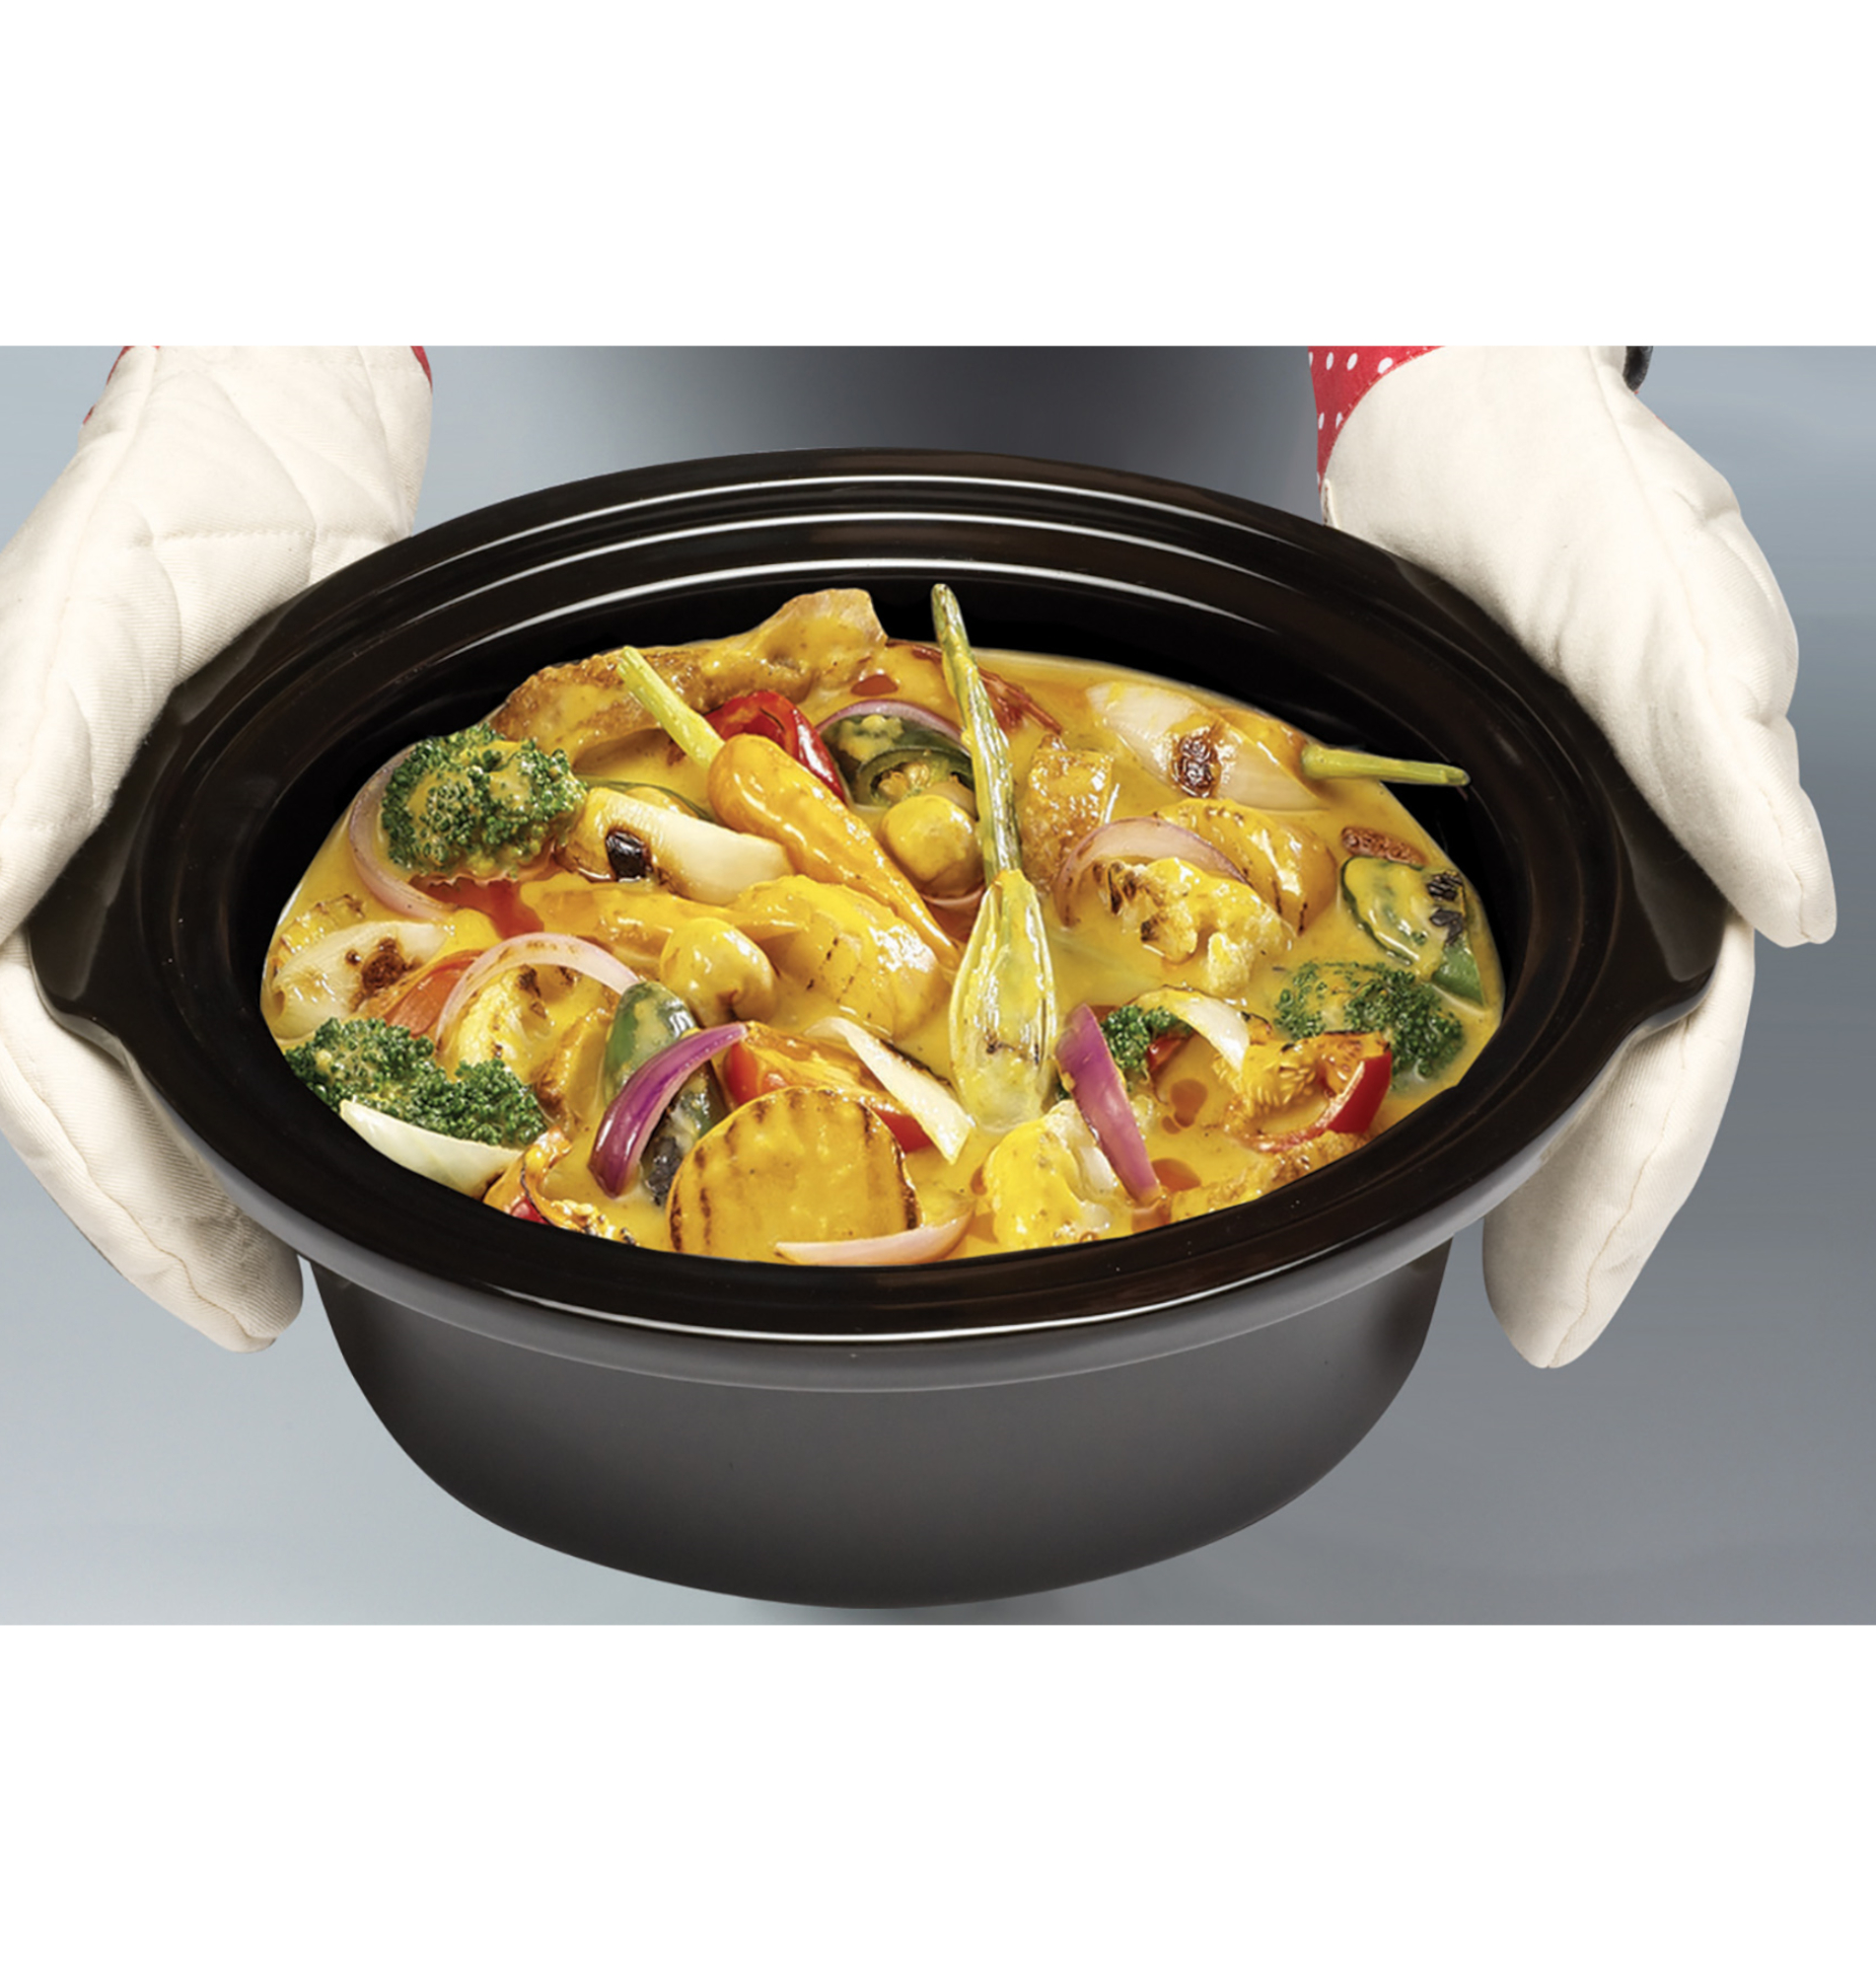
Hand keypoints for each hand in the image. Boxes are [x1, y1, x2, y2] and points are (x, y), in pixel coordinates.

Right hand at [0, 346, 432, 1349]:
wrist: (287, 431)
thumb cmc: (173, 499)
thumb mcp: (86, 625)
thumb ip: (24, 772)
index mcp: (34, 841)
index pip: (39, 1058)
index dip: (103, 1178)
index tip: (187, 1267)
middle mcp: (90, 869)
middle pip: (100, 1091)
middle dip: (160, 1217)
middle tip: (241, 1311)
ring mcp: (168, 861)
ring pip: (161, 1058)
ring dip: (203, 1177)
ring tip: (263, 1275)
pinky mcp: (252, 838)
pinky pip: (234, 992)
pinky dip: (258, 1081)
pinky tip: (299, 1143)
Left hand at [1312, 345, 1835, 1364]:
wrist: (1456, 410)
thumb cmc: (1563, 481)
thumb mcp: (1653, 603)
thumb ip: (1719, 749)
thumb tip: (1794, 906)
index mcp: (1688, 830)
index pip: (1673, 1054)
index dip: (1626, 1189)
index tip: (1566, 1303)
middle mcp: (1641, 850)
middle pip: (1632, 1068)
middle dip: (1589, 1206)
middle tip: (1539, 1322)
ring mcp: (1573, 835)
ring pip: (1578, 1025)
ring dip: (1546, 1147)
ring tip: (1510, 1262)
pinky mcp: (1499, 805)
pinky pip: (1508, 952)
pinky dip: (1490, 1040)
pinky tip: (1465, 1098)